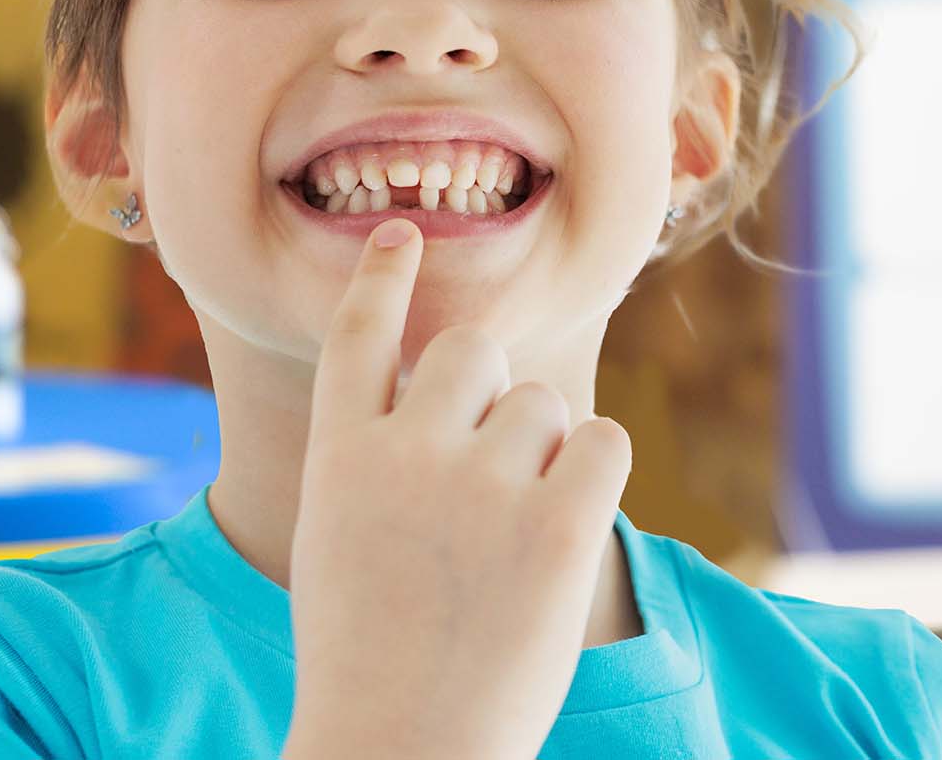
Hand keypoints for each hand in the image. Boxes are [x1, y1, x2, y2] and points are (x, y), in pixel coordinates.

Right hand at [284, 217, 632, 759]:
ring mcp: (480, 486)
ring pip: (544, 402)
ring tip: (517, 530)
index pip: (359, 337)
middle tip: (493, 458)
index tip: (403, 235)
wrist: (400, 753)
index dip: (383, 278)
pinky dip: (596, 470)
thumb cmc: (371, 658)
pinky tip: (569, 522)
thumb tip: (462, 402)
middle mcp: (404, 452)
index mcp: (337, 458)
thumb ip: (381, 463)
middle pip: (473, 352)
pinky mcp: (556, 527)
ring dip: (544, 447)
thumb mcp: (340, 543)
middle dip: (493, 388)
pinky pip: (604, 440)